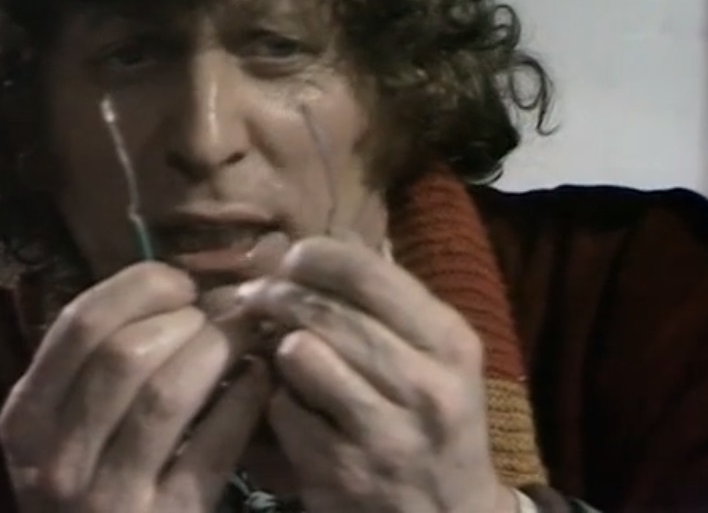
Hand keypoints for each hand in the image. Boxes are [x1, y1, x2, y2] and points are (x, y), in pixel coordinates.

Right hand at [0, 262, 273, 512]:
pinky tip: (259, 381)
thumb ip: (97, 365)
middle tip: (220, 315)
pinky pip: (210, 447)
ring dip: (217, 351)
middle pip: (124, 354)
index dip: (139, 287)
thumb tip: (171, 286)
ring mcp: (105, 498)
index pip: (78, 323)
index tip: (182, 282)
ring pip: (165, 394)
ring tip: (246, 337)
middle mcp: (53, 460)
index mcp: (25, 418)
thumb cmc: (92, 485)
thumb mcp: (67, 428)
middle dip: (185, 320)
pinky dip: (242, 402)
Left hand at [234, 234, 514, 512]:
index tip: (291, 256)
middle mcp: (426, 385)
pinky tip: (290, 402)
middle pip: (327, 311)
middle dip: (280, 294)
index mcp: (450, 342)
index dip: (317, 255)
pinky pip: (283, 409)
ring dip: (279, 346)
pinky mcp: (343, 472)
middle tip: (257, 292)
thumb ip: (390, 296)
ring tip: (279, 346)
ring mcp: (385, 433)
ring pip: (301, 354)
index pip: (370, 273)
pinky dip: (277, 400)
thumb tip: (335, 236)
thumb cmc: (434, 419)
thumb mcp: (436, 354)